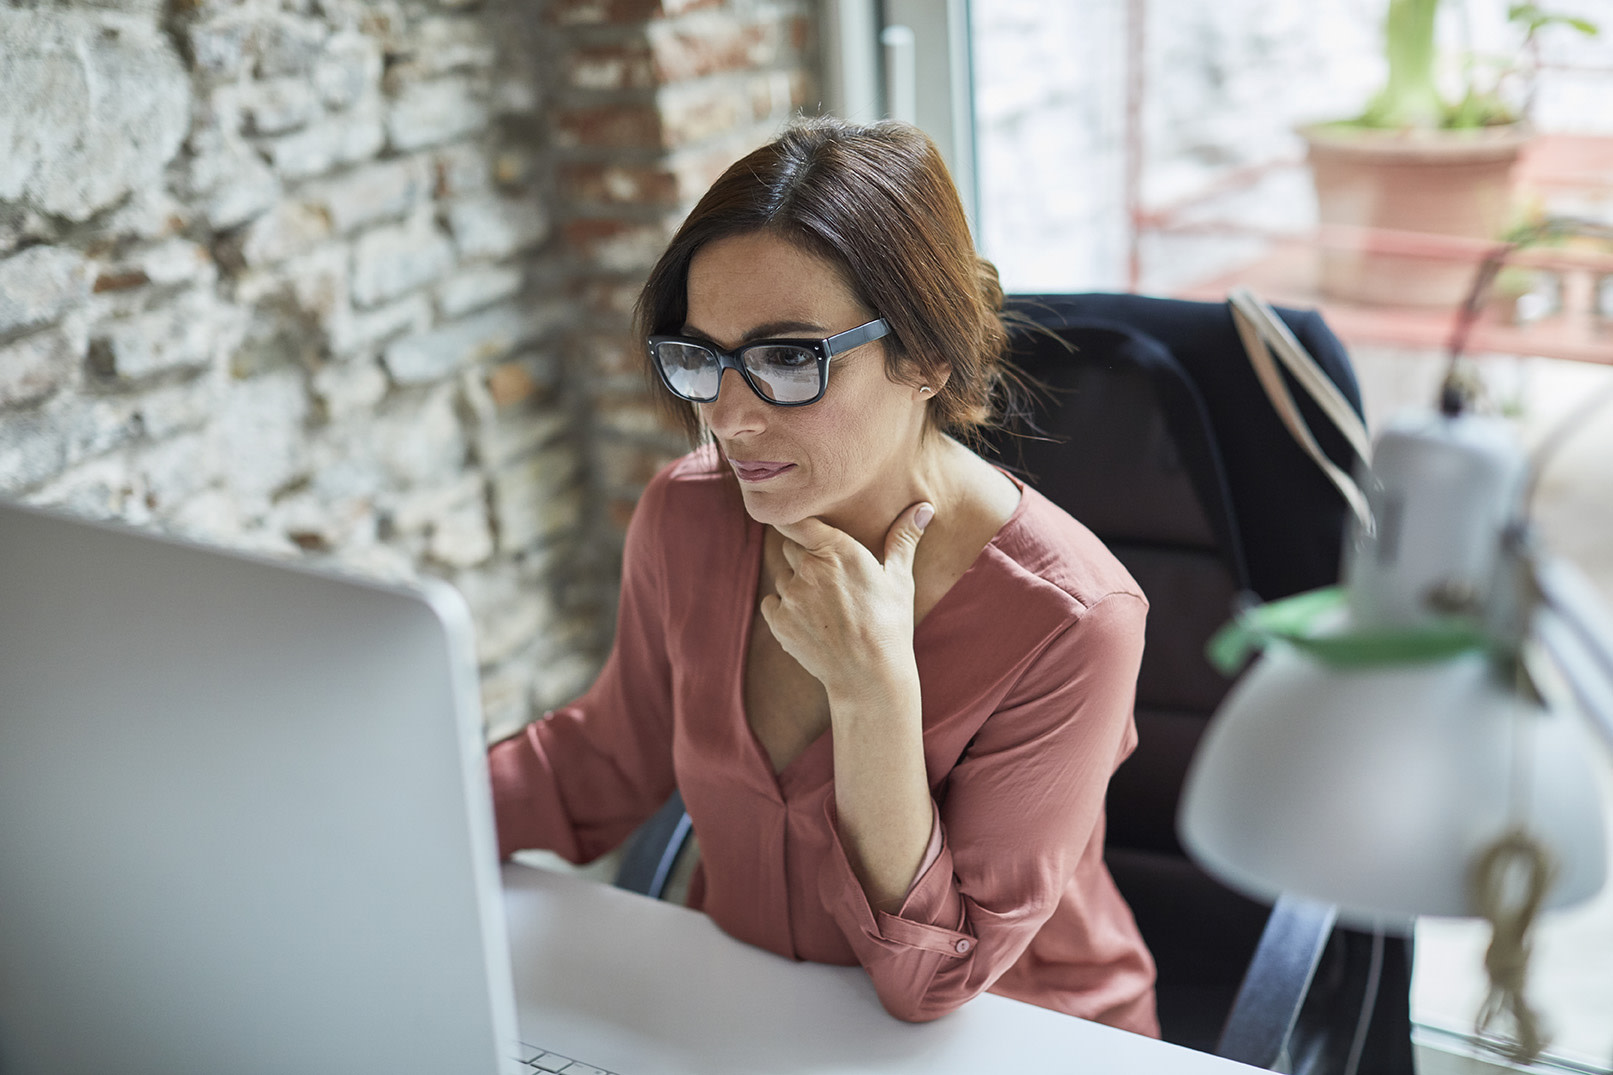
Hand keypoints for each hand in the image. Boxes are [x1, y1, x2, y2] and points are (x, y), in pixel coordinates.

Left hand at [758, 502, 933, 697]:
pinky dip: (783, 609)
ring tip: (824, 605)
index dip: (794, 520)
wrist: (869, 676)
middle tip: (827, 576)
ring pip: (782, 577)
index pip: (797, 520)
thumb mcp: (900, 579)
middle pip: (790, 547)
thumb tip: (923, 508)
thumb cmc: (890, 625)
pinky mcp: (778, 621)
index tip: (798, 524)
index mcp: (838, 549)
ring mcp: (791, 595)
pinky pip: (771, 603)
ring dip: (795, 584)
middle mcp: (809, 567)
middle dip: (804, 556)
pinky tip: (809, 621)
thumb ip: (903, 539)